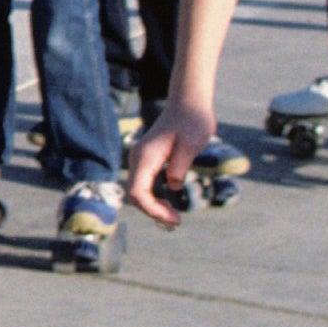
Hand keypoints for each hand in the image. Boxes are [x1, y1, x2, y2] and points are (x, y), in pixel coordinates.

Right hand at [124, 96, 218, 228]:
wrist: (188, 104)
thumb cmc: (192, 122)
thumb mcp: (191, 144)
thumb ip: (180, 166)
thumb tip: (173, 186)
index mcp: (146, 157)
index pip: (138, 192)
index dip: (153, 210)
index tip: (174, 218)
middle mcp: (138, 159)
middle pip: (135, 195)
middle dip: (153, 212)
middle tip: (176, 222)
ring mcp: (140, 159)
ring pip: (138, 191)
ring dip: (153, 207)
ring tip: (174, 217)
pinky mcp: (147, 161)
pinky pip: (143, 185)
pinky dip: (153, 198)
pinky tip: (168, 204)